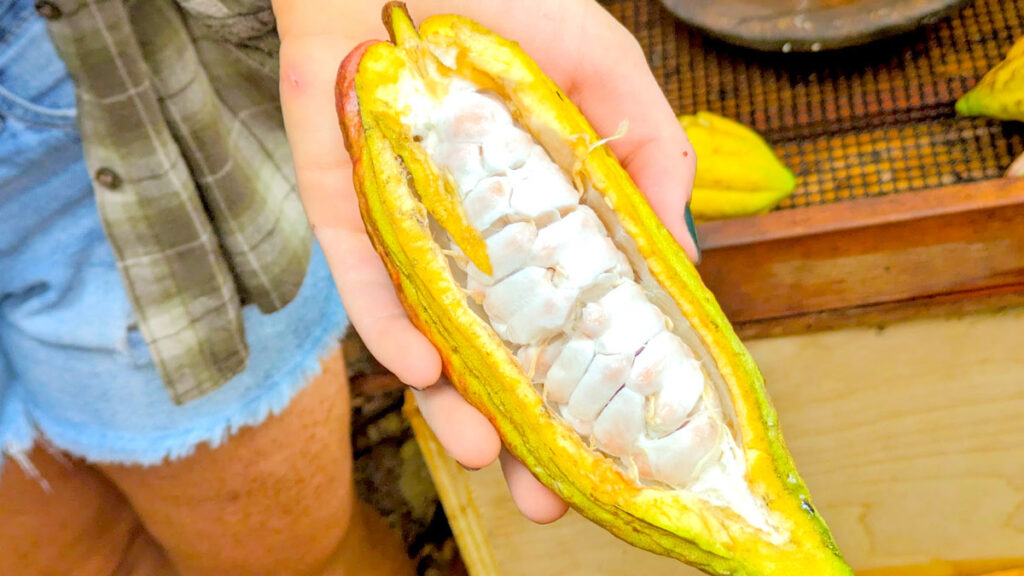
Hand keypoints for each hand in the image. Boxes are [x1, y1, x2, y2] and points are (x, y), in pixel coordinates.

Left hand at [273, 0, 697, 523]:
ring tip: (486, 449)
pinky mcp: (343, 203)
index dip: (592, 382)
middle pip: (498, 349)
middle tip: (543, 494)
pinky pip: (363, 278)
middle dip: (520, 427)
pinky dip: (387, 327)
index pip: (569, 314)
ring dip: (454, 402)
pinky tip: (421, 368)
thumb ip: (651, 158)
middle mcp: (475, 232)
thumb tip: (689, 263)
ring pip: (430, 333)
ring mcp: (409, 224)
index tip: (619, 443)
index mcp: (538, 213)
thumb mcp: (606, 73)